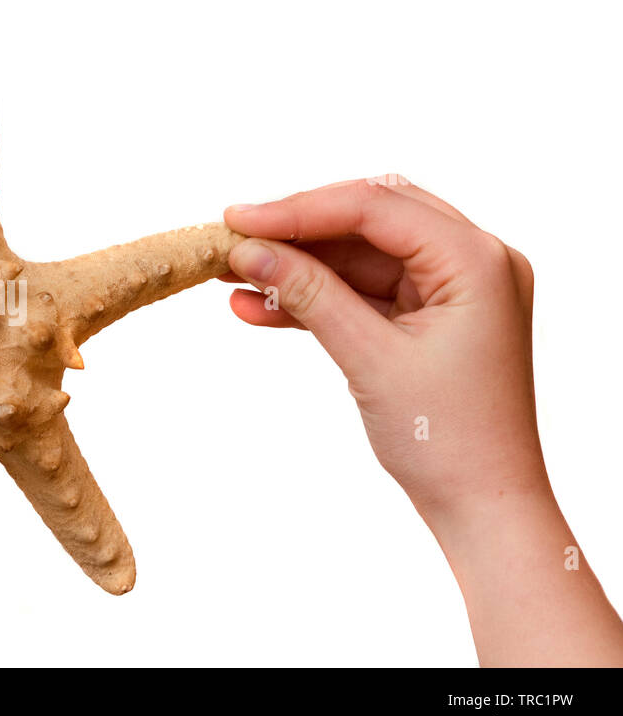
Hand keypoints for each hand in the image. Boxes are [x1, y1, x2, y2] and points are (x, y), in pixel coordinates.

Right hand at [222, 177, 622, 665]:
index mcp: (478, 260)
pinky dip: (315, 298)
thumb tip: (249, 251)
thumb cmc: (449, 441)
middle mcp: (474, 261)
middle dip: (297, 229)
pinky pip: (362, 292)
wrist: (483, 507)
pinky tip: (257, 307)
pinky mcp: (430, 317)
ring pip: (359, 255)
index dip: (299, 209)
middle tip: (232, 236)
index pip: (376, 208)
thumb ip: (310, 295)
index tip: (237, 218)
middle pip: (369, 218)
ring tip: (232, 274)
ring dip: (298, 266)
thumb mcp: (369, 359)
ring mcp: (452, 289)